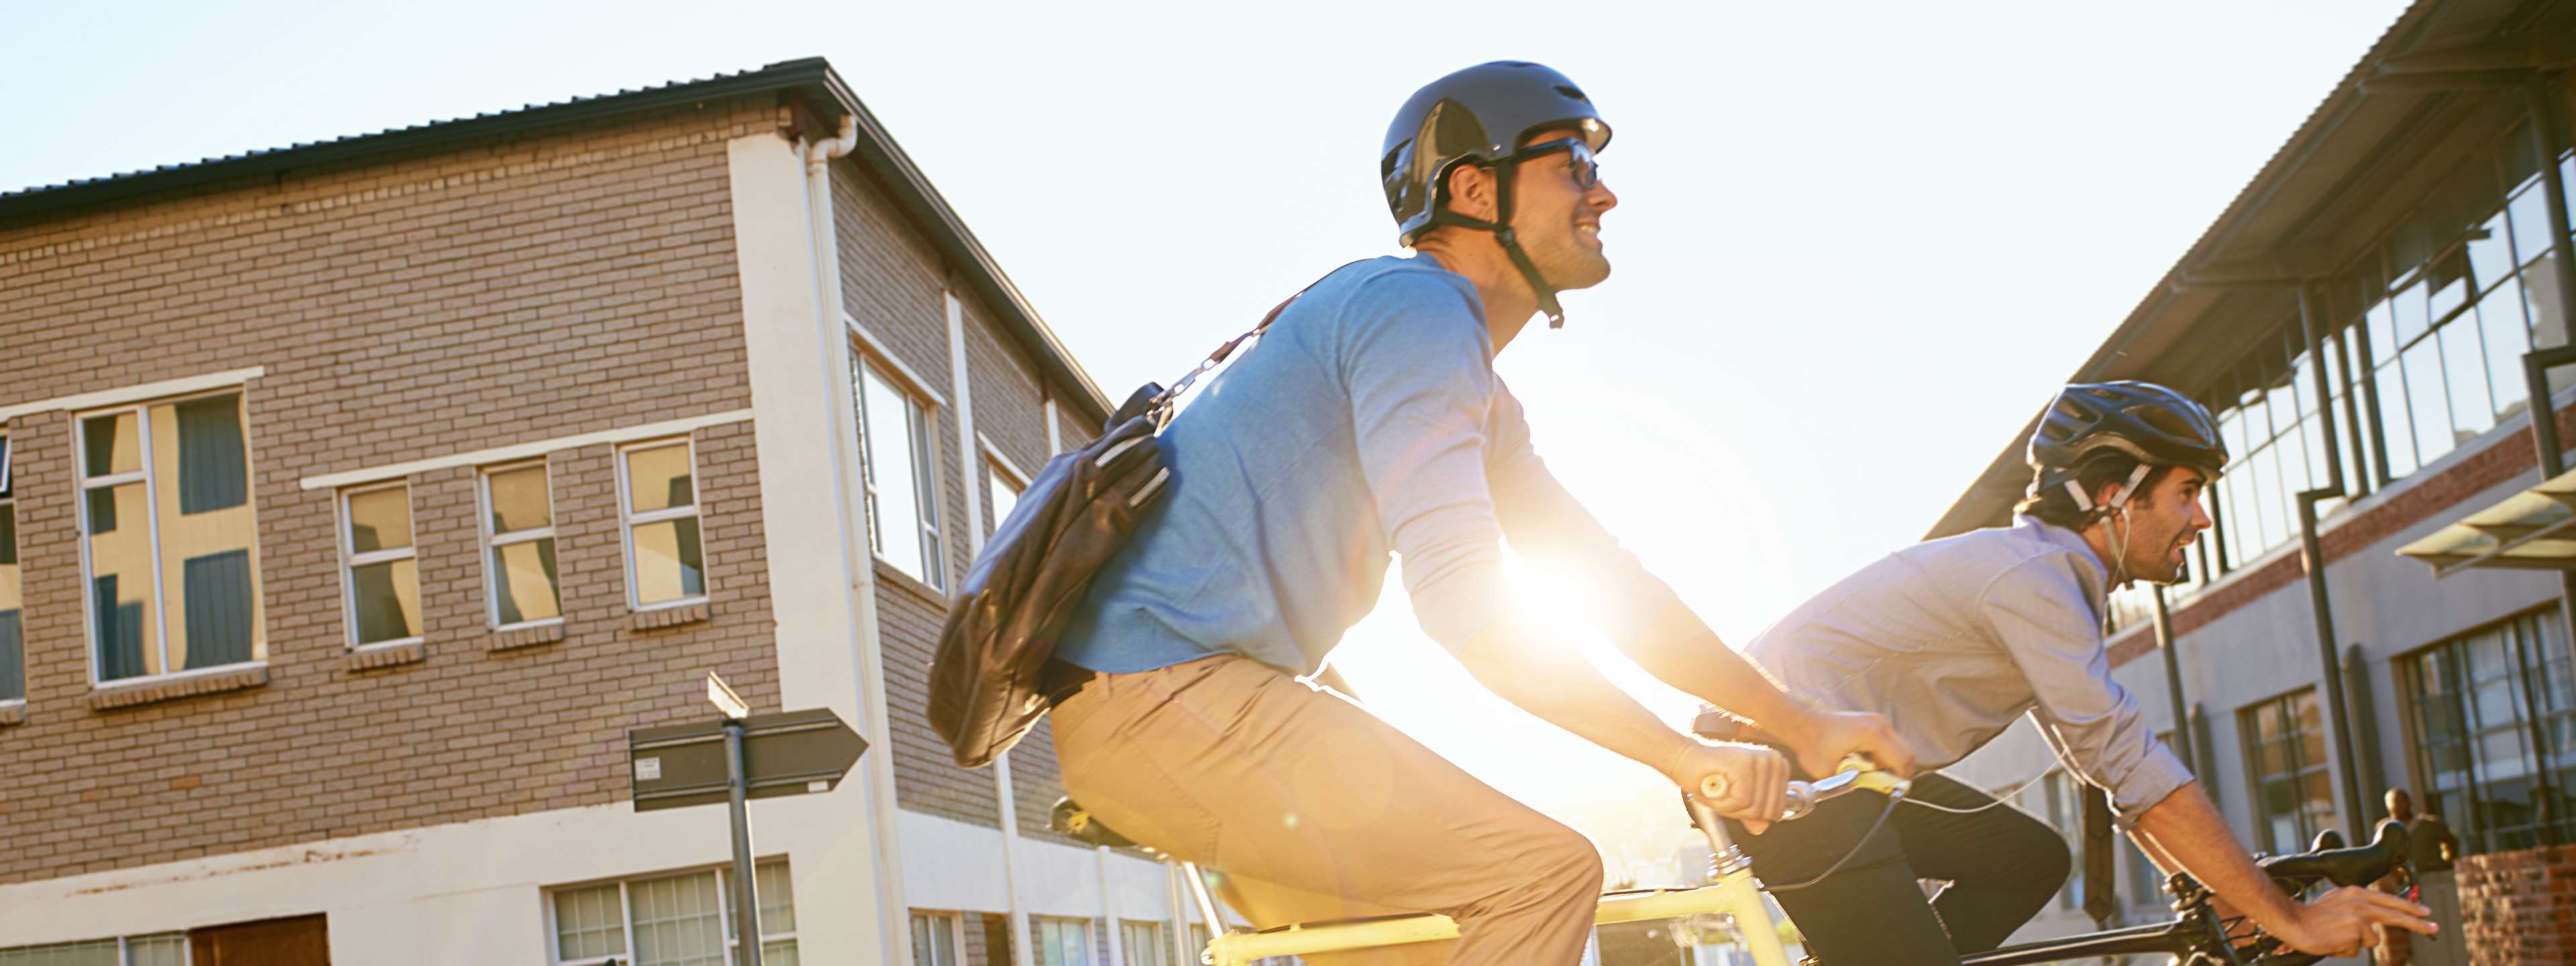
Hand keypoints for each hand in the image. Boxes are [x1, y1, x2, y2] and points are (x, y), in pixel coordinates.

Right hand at [1667, 740, 1788, 834]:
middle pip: (1769, 811)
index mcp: (1777, 765)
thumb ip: (1752, 813)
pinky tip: (1716, 788)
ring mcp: (1759, 760)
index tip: (1737, 796)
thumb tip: (1762, 828)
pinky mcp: (1744, 766)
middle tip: (1726, 794)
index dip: (1754, 812)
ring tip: (1720, 790)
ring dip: (1731, 808)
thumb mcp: (1736, 799)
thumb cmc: (1708, 775)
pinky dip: (1724, 803)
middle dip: (1742, 812)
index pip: (1779, 809)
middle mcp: (1772, 760)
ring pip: (1755, 809)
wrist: (1683, 759)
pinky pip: (1741, 803)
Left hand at [1783, 709, 1915, 778]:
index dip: (1902, 780)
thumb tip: (1864, 790)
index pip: (1902, 760)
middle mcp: (1879, 724)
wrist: (1801, 724)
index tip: (1896, 792)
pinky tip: (1867, 764)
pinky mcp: (1872, 722)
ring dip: (1891, 764)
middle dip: (1900, 773)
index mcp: (1872, 735)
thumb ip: (1849, 784)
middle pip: (1907, 753)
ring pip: (1899, 747)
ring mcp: (1876, 720)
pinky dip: (1884, 755)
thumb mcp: (1827, 772)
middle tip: (1888, 786)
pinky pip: (1889, 742)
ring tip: (1873, 776)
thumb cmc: (1811, 744)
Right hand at [2274, 885, 2434, 955]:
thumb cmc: (2312, 916)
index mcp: (2356, 892)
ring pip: (2372, 939)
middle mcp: (2360, 903)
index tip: (2426, 912)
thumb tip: (2376, 921)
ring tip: (2336, 937)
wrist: (2291, 922)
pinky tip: (2332, 942)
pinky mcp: (2354, 935)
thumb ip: (2359, 906)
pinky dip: (2346, 949)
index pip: (2389, 900)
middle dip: (2418, 922)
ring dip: (2357, 942)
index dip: (2410, 907)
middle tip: (2434, 928)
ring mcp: (2358, 919)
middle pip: (2396, 914)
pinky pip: (2357, 949)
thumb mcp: (2338, 902)